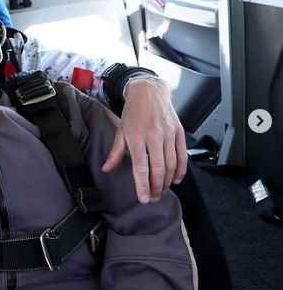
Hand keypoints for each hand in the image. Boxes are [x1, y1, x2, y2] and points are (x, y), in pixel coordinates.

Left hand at [101, 78, 186, 202]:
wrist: (148, 91)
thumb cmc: (133, 111)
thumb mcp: (120, 130)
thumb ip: (115, 153)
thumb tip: (107, 169)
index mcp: (136, 136)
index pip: (141, 167)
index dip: (143, 185)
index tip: (144, 198)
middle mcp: (154, 135)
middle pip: (158, 169)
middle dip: (157, 187)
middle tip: (154, 197)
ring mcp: (168, 133)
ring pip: (171, 164)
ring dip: (168, 180)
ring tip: (163, 189)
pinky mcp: (179, 131)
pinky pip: (182, 155)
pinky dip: (180, 169)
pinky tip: (176, 178)